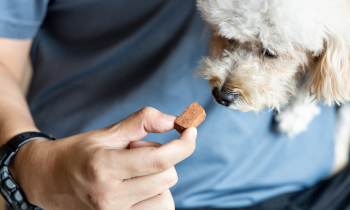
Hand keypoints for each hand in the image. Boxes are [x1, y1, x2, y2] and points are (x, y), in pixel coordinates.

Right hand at [9, 107, 196, 209]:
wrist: (48, 180)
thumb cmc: (79, 152)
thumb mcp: (107, 132)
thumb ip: (142, 122)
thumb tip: (175, 121)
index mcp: (105, 168)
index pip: (160, 159)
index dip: (183, 144)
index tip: (190, 131)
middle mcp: (111, 197)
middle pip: (167, 177)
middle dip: (162, 158)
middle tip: (137, 153)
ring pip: (166, 196)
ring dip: (160, 179)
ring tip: (134, 172)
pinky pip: (157, 209)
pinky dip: (156, 195)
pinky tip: (138, 186)